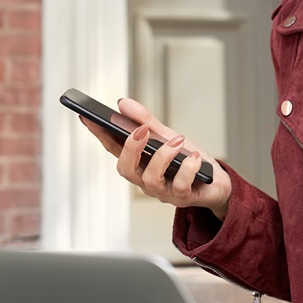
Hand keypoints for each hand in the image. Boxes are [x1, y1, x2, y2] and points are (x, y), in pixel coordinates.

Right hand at [79, 98, 231, 217]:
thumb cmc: (187, 160)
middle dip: (130, 148)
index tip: (87, 116)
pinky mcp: (183, 197)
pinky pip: (180, 186)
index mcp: (138, 163)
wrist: (215, 182)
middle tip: (140, 130)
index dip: (99, 134)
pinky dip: (187, 169)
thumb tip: (123, 104)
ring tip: (177, 141)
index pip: (113, 148)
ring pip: (150, 179)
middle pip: (125, 169)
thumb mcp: (167, 136)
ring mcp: (162, 191)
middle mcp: (145, 179)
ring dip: (162, 157)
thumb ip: (146, 122)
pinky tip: (195, 158)